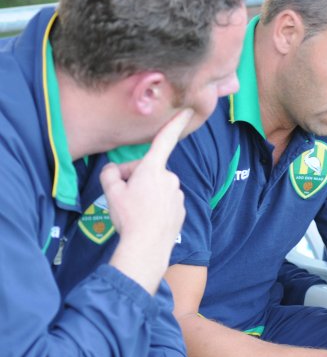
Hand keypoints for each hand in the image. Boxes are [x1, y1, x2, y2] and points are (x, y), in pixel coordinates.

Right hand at [104, 109, 193, 293]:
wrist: (147, 246)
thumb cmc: (129, 216)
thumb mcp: (111, 192)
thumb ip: (110, 174)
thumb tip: (114, 171)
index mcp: (153, 169)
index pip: (164, 140)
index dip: (174, 124)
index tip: (187, 110)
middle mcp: (170, 178)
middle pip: (149, 171)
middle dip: (135, 178)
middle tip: (121, 195)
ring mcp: (177, 194)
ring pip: (156, 188)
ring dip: (145, 193)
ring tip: (133, 211)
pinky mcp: (181, 209)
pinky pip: (164, 202)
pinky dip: (155, 206)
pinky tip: (146, 219)